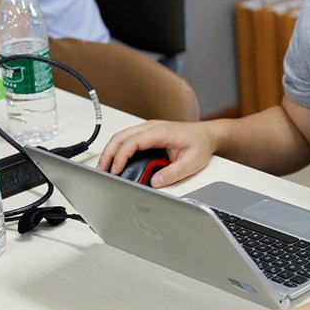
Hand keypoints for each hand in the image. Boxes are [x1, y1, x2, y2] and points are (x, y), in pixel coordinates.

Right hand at [97, 120, 215, 187]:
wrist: (207, 135)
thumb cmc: (200, 144)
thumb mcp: (192, 162)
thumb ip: (173, 173)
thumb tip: (156, 182)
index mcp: (161, 132)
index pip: (134, 141)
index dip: (121, 155)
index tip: (116, 170)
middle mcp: (152, 127)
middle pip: (121, 137)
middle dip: (108, 154)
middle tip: (102, 172)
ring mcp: (148, 129)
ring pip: (121, 137)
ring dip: (110, 152)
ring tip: (104, 170)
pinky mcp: (147, 134)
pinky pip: (127, 139)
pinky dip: (117, 150)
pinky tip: (115, 163)